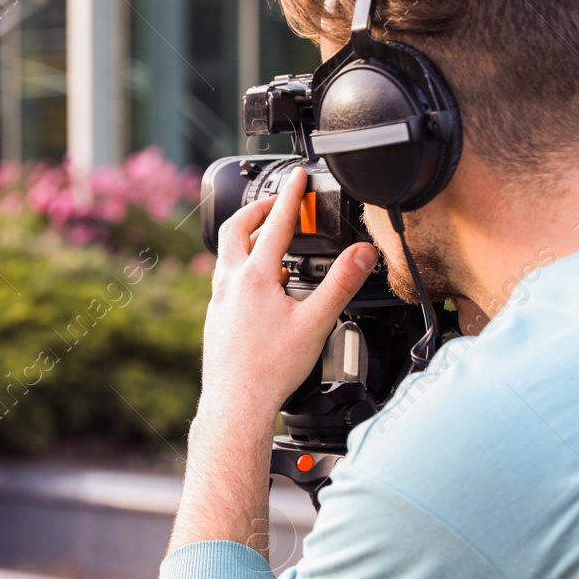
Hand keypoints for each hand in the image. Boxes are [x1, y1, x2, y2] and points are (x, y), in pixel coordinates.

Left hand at [200, 167, 376, 427]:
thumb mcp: (315, 323)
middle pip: (237, 229)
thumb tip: (362, 253)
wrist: (235, 402)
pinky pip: (226, 280)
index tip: (297, 176)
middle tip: (275, 203)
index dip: (291, 196)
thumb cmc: (269, 369)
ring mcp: (218, 300)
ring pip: (228, 255)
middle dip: (258, 210)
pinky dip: (242, 267)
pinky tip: (259, 287)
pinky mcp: (215, 317)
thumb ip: (341, 284)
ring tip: (269, 241)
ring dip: (248, 238)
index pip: (276, 223)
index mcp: (255, 277)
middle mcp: (230, 283)